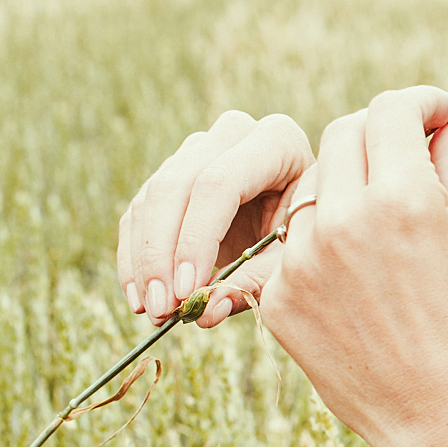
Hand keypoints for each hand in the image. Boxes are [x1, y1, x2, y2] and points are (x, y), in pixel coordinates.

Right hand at [116, 110, 313, 325]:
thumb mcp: (297, 254)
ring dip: (143, 261)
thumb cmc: (312, 233)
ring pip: (151, 199)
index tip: (186, 290)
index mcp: (277, 140)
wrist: (308, 215)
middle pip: (176, 186)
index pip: (218, 185)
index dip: (196, 239)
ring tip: (151, 311)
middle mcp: (233, 133)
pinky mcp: (173, 172)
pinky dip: (135, 258)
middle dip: (161, 253)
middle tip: (162, 307)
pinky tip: (139, 297)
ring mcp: (199, 148)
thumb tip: (204, 313)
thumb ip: (256, 280)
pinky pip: (140, 212)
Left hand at [257, 87, 447, 446]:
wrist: (444, 418)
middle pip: (343, 135)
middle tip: (407, 155)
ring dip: (347, 185)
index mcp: (402, 198)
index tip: (435, 113)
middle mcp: (342, 221)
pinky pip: (292, 243)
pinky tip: (360, 273)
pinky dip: (323, 240)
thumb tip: (443, 122)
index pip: (390, 111)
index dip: (417, 102)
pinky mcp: (277, 299)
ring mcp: (300, 262)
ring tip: (384, 220)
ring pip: (311, 186)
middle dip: (379, 134)